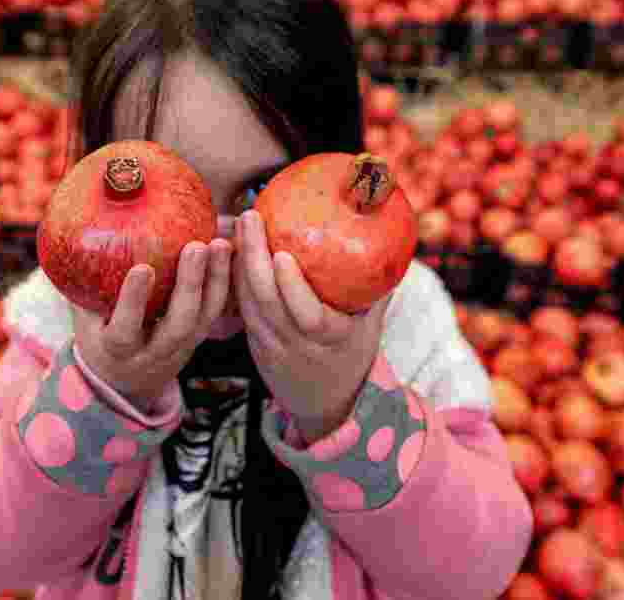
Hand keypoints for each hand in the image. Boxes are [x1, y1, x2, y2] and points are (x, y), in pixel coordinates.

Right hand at [70, 239, 233, 411]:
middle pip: (178, 324)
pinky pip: (215, 310)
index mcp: (118, 350)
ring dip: (215, 279)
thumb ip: (82, 286)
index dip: (133, 301)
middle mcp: (154, 353)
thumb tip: (72, 235)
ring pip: (204, 317)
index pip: (125, 329)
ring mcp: (182, 347)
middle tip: (195, 247)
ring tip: (219, 243)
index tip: (141, 268)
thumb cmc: (98, 338)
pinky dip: (224, 280)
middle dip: (189, 285)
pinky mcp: (199, 337)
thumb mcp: (83, 319)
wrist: (125, 383)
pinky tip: (228, 249)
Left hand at [233, 210, 391, 443]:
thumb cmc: (352, 356)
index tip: (282, 254)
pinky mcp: (254, 345)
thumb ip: (377, 289)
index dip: (291, 286)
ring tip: (238, 224)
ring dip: (238, 262)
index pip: (306, 315)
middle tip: (249, 217)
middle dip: (253, 256)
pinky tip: (232, 248)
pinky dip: (234, 279)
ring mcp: (271, 347)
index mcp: (331, 340)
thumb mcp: (371, 328)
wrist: (325, 405)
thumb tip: (390, 241)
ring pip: (248, 303)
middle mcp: (297, 344)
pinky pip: (241, 309)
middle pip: (267, 301)